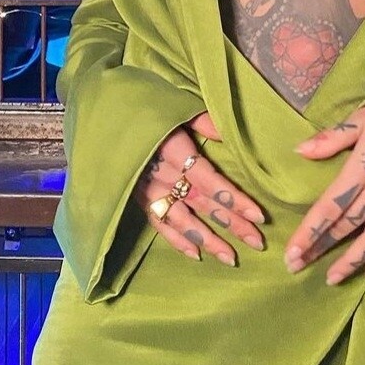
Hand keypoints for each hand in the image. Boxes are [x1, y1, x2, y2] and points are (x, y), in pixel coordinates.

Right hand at [135, 111, 265, 266]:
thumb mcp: (175, 106)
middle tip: (257, 242)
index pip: (209, 180)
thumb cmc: (145, 107)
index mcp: (172, 149)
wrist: (106, 117)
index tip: (258, 215)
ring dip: (207, 240)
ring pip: (181, 220)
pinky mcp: (137, 197)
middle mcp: (160, 174)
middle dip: (230, 224)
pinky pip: (158, 223)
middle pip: (201, 202)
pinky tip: (196, 254)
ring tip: (230, 258)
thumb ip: (202, 121)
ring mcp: (146, 189)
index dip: (234, 199)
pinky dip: (176, 240)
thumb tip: (228, 133)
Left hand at [285, 103, 364, 284]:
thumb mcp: (363, 117)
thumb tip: (299, 151)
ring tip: (333, 278)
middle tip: (297, 267)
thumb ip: (332, 137)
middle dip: (321, 248)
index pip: (331, 206)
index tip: (292, 253)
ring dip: (353, 261)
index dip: (310, 232)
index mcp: (364, 166)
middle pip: (348, 225)